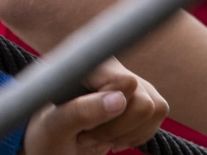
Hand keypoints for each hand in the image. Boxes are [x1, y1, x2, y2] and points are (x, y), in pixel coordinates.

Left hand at [21, 60, 167, 154]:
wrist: (54, 142)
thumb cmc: (48, 133)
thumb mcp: (54, 126)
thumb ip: (80, 111)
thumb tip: (120, 99)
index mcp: (86, 64)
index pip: (124, 83)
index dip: (111, 112)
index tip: (85, 128)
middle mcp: (111, 66)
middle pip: (144, 103)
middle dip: (119, 129)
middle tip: (90, 135)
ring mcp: (130, 79)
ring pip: (156, 108)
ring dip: (128, 133)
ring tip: (99, 135)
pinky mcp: (142, 94)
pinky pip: (159, 115)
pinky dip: (137, 135)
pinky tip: (113, 135)